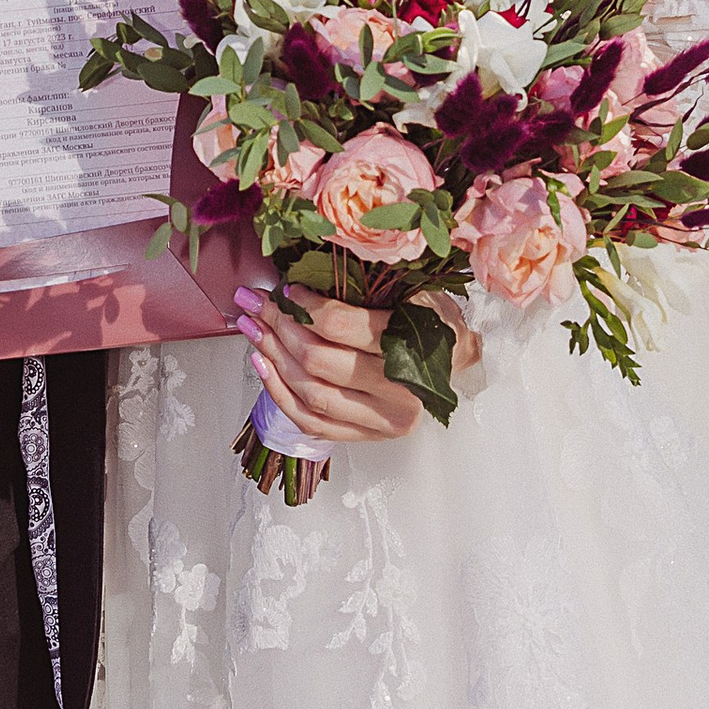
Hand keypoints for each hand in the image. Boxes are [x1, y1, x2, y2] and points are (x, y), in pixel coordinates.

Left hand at [236, 285, 482, 447]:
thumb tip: (302, 270)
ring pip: (312, 394)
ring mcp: (385, 421)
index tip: (287, 289)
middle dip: (279, 328)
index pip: (342, 327)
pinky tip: (262, 365)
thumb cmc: (429, 318)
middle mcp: (401, 391)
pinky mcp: (368, 437)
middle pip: (320, 361)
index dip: (305, 306)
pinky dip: (280, 394)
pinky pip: (312, 422)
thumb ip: (367, 285)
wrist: (455, 360)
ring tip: (253, 328)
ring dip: (273, 358)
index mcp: (413, 347)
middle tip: (257, 303)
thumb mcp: (410, 290)